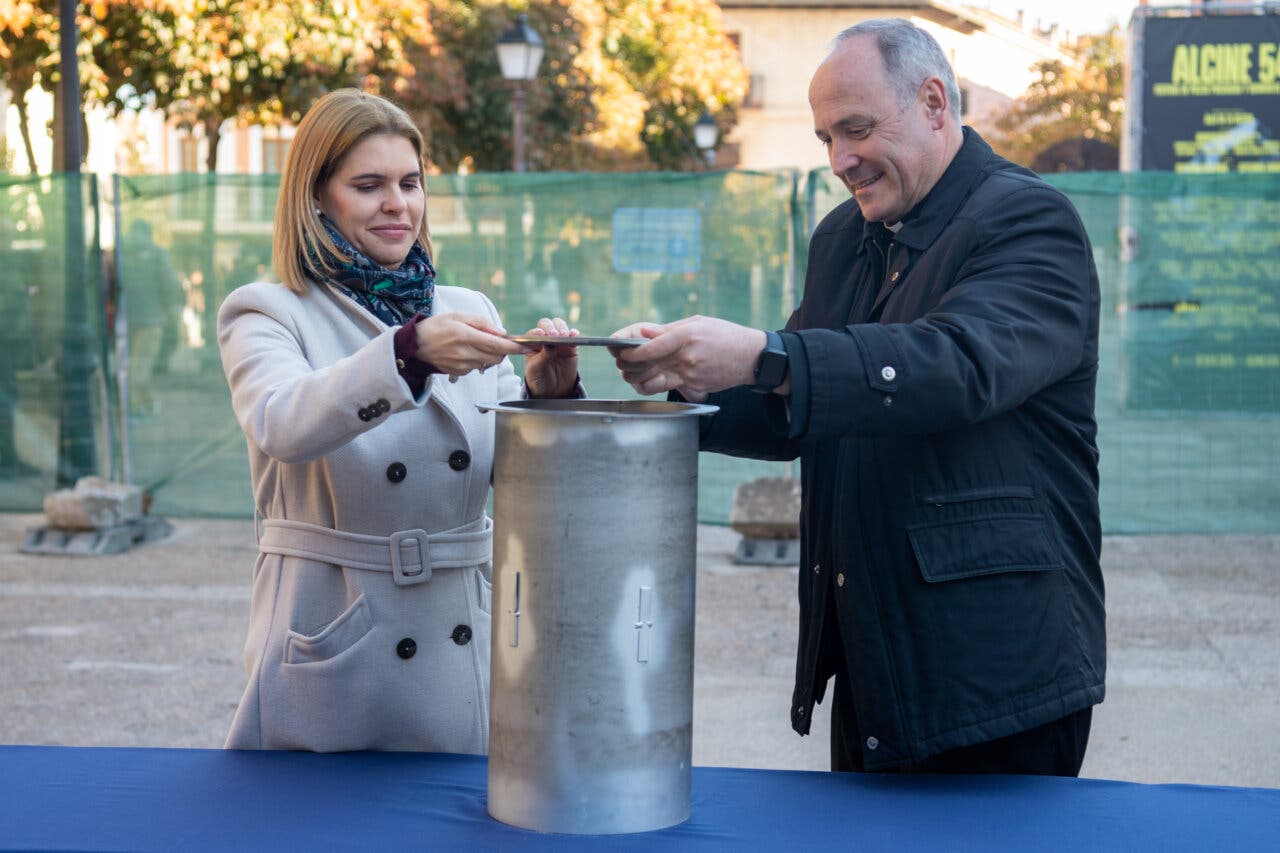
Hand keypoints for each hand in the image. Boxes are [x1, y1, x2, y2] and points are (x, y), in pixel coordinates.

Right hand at [413, 312, 529, 376]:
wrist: (415, 346)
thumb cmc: (437, 327)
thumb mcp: (458, 316)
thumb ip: (482, 322)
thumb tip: (502, 332)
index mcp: (465, 335)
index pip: (497, 344)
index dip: (515, 347)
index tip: (528, 347)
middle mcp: (465, 352)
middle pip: (497, 357)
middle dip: (504, 350)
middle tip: (500, 341)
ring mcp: (462, 365)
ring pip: (489, 363)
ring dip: (491, 355)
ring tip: (478, 344)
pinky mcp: (459, 373)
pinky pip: (477, 367)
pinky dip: (479, 360)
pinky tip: (467, 352)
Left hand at [522, 317, 579, 398]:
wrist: (552, 390)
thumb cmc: (539, 378)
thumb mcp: (536, 368)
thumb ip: (543, 354)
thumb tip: (550, 341)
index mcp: (532, 343)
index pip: (534, 332)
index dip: (538, 331)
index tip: (541, 334)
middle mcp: (545, 339)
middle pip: (547, 325)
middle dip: (551, 327)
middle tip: (554, 334)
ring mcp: (558, 341)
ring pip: (560, 326)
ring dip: (562, 328)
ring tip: (564, 335)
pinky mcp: (570, 347)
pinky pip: (573, 336)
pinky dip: (574, 334)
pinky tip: (574, 335)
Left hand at [609, 316, 766, 400]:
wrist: (752, 357)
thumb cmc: (725, 335)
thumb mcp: (697, 323)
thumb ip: (667, 330)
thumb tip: (642, 332)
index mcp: (685, 336)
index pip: (648, 347)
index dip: (629, 351)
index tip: (620, 350)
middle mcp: (686, 356)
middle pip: (646, 365)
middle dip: (628, 365)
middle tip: (621, 362)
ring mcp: (690, 374)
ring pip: (653, 380)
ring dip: (637, 377)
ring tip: (633, 371)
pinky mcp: (694, 386)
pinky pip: (668, 386)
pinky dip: (656, 382)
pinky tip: (652, 377)